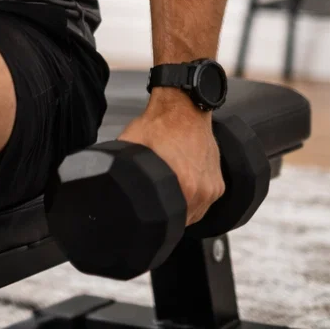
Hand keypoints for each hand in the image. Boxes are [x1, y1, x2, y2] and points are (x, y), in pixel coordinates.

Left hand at [116, 94, 223, 226]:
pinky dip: (193, 200)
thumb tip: (110, 186)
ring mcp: (212, 187)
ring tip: (167, 192)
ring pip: (194, 213)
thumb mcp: (131, 148)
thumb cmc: (159, 124)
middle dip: (167, 214)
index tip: (147, 216)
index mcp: (183, 185)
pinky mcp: (218, 183)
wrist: (183, 107)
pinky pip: (204, 203)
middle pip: (182, 220)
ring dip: (181, 209)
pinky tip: (180, 188)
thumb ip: (124, 172)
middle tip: (154, 200)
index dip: (155, 221)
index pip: (169, 222)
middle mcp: (201, 190)